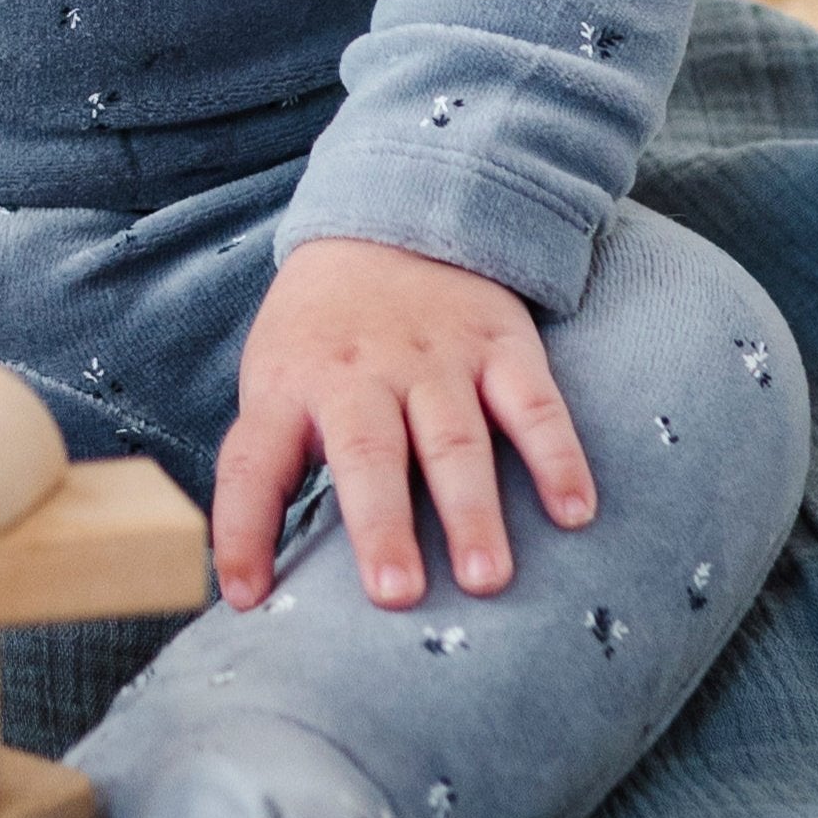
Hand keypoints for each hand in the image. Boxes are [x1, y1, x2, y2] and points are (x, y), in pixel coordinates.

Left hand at [211, 239, 598, 611]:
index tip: (247, 597)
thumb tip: (257, 575)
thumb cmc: (321, 335)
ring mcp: (434, 358)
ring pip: (453, 439)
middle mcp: (359, 373)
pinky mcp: (499, 345)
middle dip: (380, 526)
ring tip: (487, 580)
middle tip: (395, 595)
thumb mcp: (275, 380)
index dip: (242, 531)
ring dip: (471, 512)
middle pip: (367, 453)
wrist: (388, 220)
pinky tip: (574, 512)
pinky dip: (557, 458)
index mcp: (288, 386)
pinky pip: (532, 405)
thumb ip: (274, 460)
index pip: (251, 464)